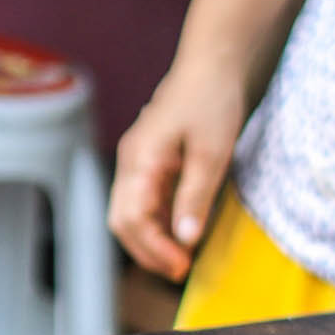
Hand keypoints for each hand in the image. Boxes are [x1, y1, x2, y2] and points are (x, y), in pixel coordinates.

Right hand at [110, 66, 249, 280]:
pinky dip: (158, 221)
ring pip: (130, 212)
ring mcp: (137, 160)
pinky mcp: (149, 159)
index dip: (155, 248)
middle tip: (179, 270)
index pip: (132, 218)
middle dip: (147, 250)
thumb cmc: (211, 100)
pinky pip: (144, 199)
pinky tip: (182, 230)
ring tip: (181, 257)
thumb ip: (195, 197)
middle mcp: (130, 161)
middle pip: (122, 220)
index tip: (182, 266)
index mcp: (140, 159)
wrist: (212, 63)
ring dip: (151, 238)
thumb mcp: (212, 153)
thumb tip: (185, 239)